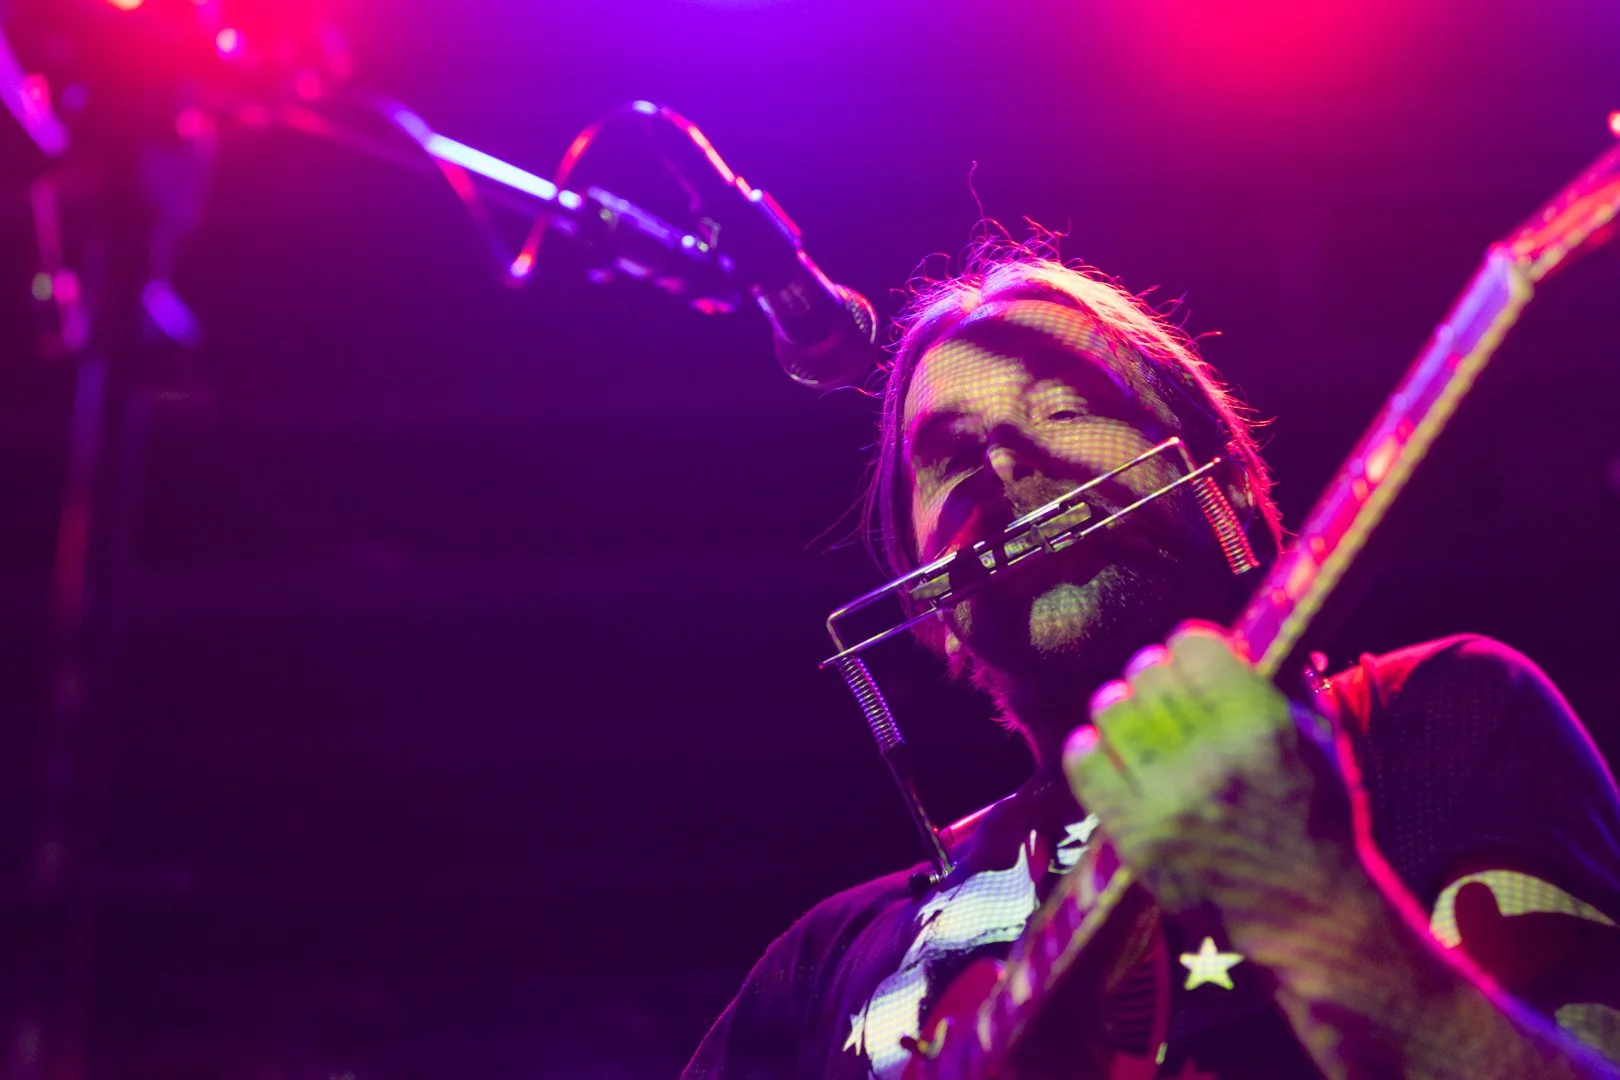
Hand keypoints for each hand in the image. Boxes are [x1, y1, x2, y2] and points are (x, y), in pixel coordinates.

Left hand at [1062, 622, 1360, 943]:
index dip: (1190, 649)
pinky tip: (1104, 750)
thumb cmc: (1313, 822)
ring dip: (1120, 709)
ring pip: (1111, 711)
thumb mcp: (1314, 744)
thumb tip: (1220, 648)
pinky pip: (1085, 765)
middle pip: (1147, 673)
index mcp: (1261, 728)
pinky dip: (1088, 749)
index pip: (1192, 646)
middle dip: (1154, 677)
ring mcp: (1168, 799)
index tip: (1192, 662)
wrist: (1302, 911)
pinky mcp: (1135, 835)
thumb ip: (1266, 693)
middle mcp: (1211, 757)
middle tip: (1161, 695)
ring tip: (1133, 723)